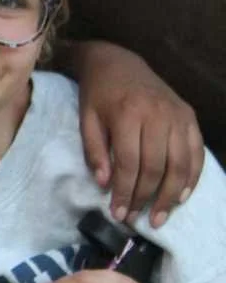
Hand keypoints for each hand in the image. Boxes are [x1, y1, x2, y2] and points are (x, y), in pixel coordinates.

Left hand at [74, 42, 202, 226]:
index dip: (124, 191)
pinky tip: (181, 196)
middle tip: (136, 219)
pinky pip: (196, 152)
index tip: (118, 213)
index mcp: (128, 114)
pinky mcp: (189, 116)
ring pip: (180, 164)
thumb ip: (94, 151)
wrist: (118, 62)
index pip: (129, 163)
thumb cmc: (98, 94)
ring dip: (171, 195)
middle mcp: (158, 115)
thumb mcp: (86, 120)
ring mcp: (178, 115)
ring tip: (160, 217)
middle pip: (156, 167)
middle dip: (146, 198)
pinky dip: (192, 177)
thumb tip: (105, 184)